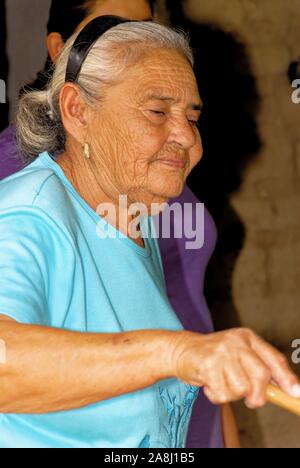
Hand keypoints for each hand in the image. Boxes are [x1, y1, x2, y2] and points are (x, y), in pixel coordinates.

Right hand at [171, 328, 299, 407]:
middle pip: (261, 375)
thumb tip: (286, 389)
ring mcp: (221, 351)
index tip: (295, 393)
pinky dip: (217, 396)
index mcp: (247, 337)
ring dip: (232, 395)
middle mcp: (236, 341)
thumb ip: (259, 367)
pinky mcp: (207, 364)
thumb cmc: (213, 357)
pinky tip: (209, 384)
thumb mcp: (238, 355)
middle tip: (251, 400)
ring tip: (221, 383)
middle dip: (258, 395)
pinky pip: (223, 394)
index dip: (286, 377)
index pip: (273, 358)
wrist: (180, 350)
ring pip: (242, 388)